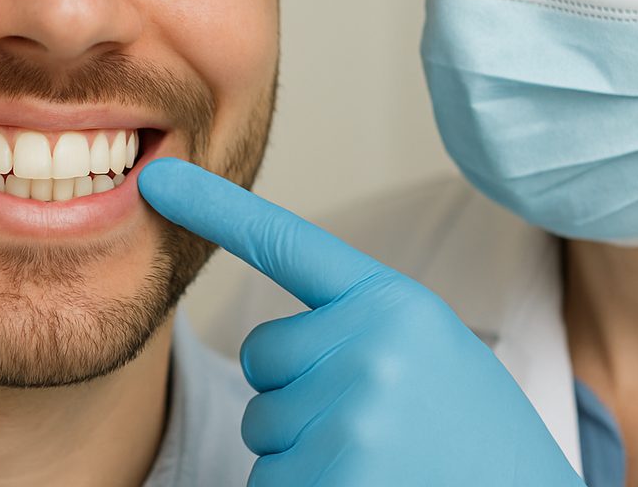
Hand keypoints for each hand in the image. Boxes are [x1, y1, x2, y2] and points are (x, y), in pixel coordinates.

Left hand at [138, 158, 583, 486]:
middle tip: (373, 425)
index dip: (216, 208)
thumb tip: (270, 352)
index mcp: (395, 304)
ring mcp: (349, 414)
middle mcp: (368, 346)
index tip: (158, 180)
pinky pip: (269, 481)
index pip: (288, 244)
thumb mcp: (438, 357)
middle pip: (262, 357)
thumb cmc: (479, 445)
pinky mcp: (333, 476)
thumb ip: (363, 332)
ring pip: (263, 426)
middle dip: (295, 393)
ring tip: (382, 463)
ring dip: (304, 452)